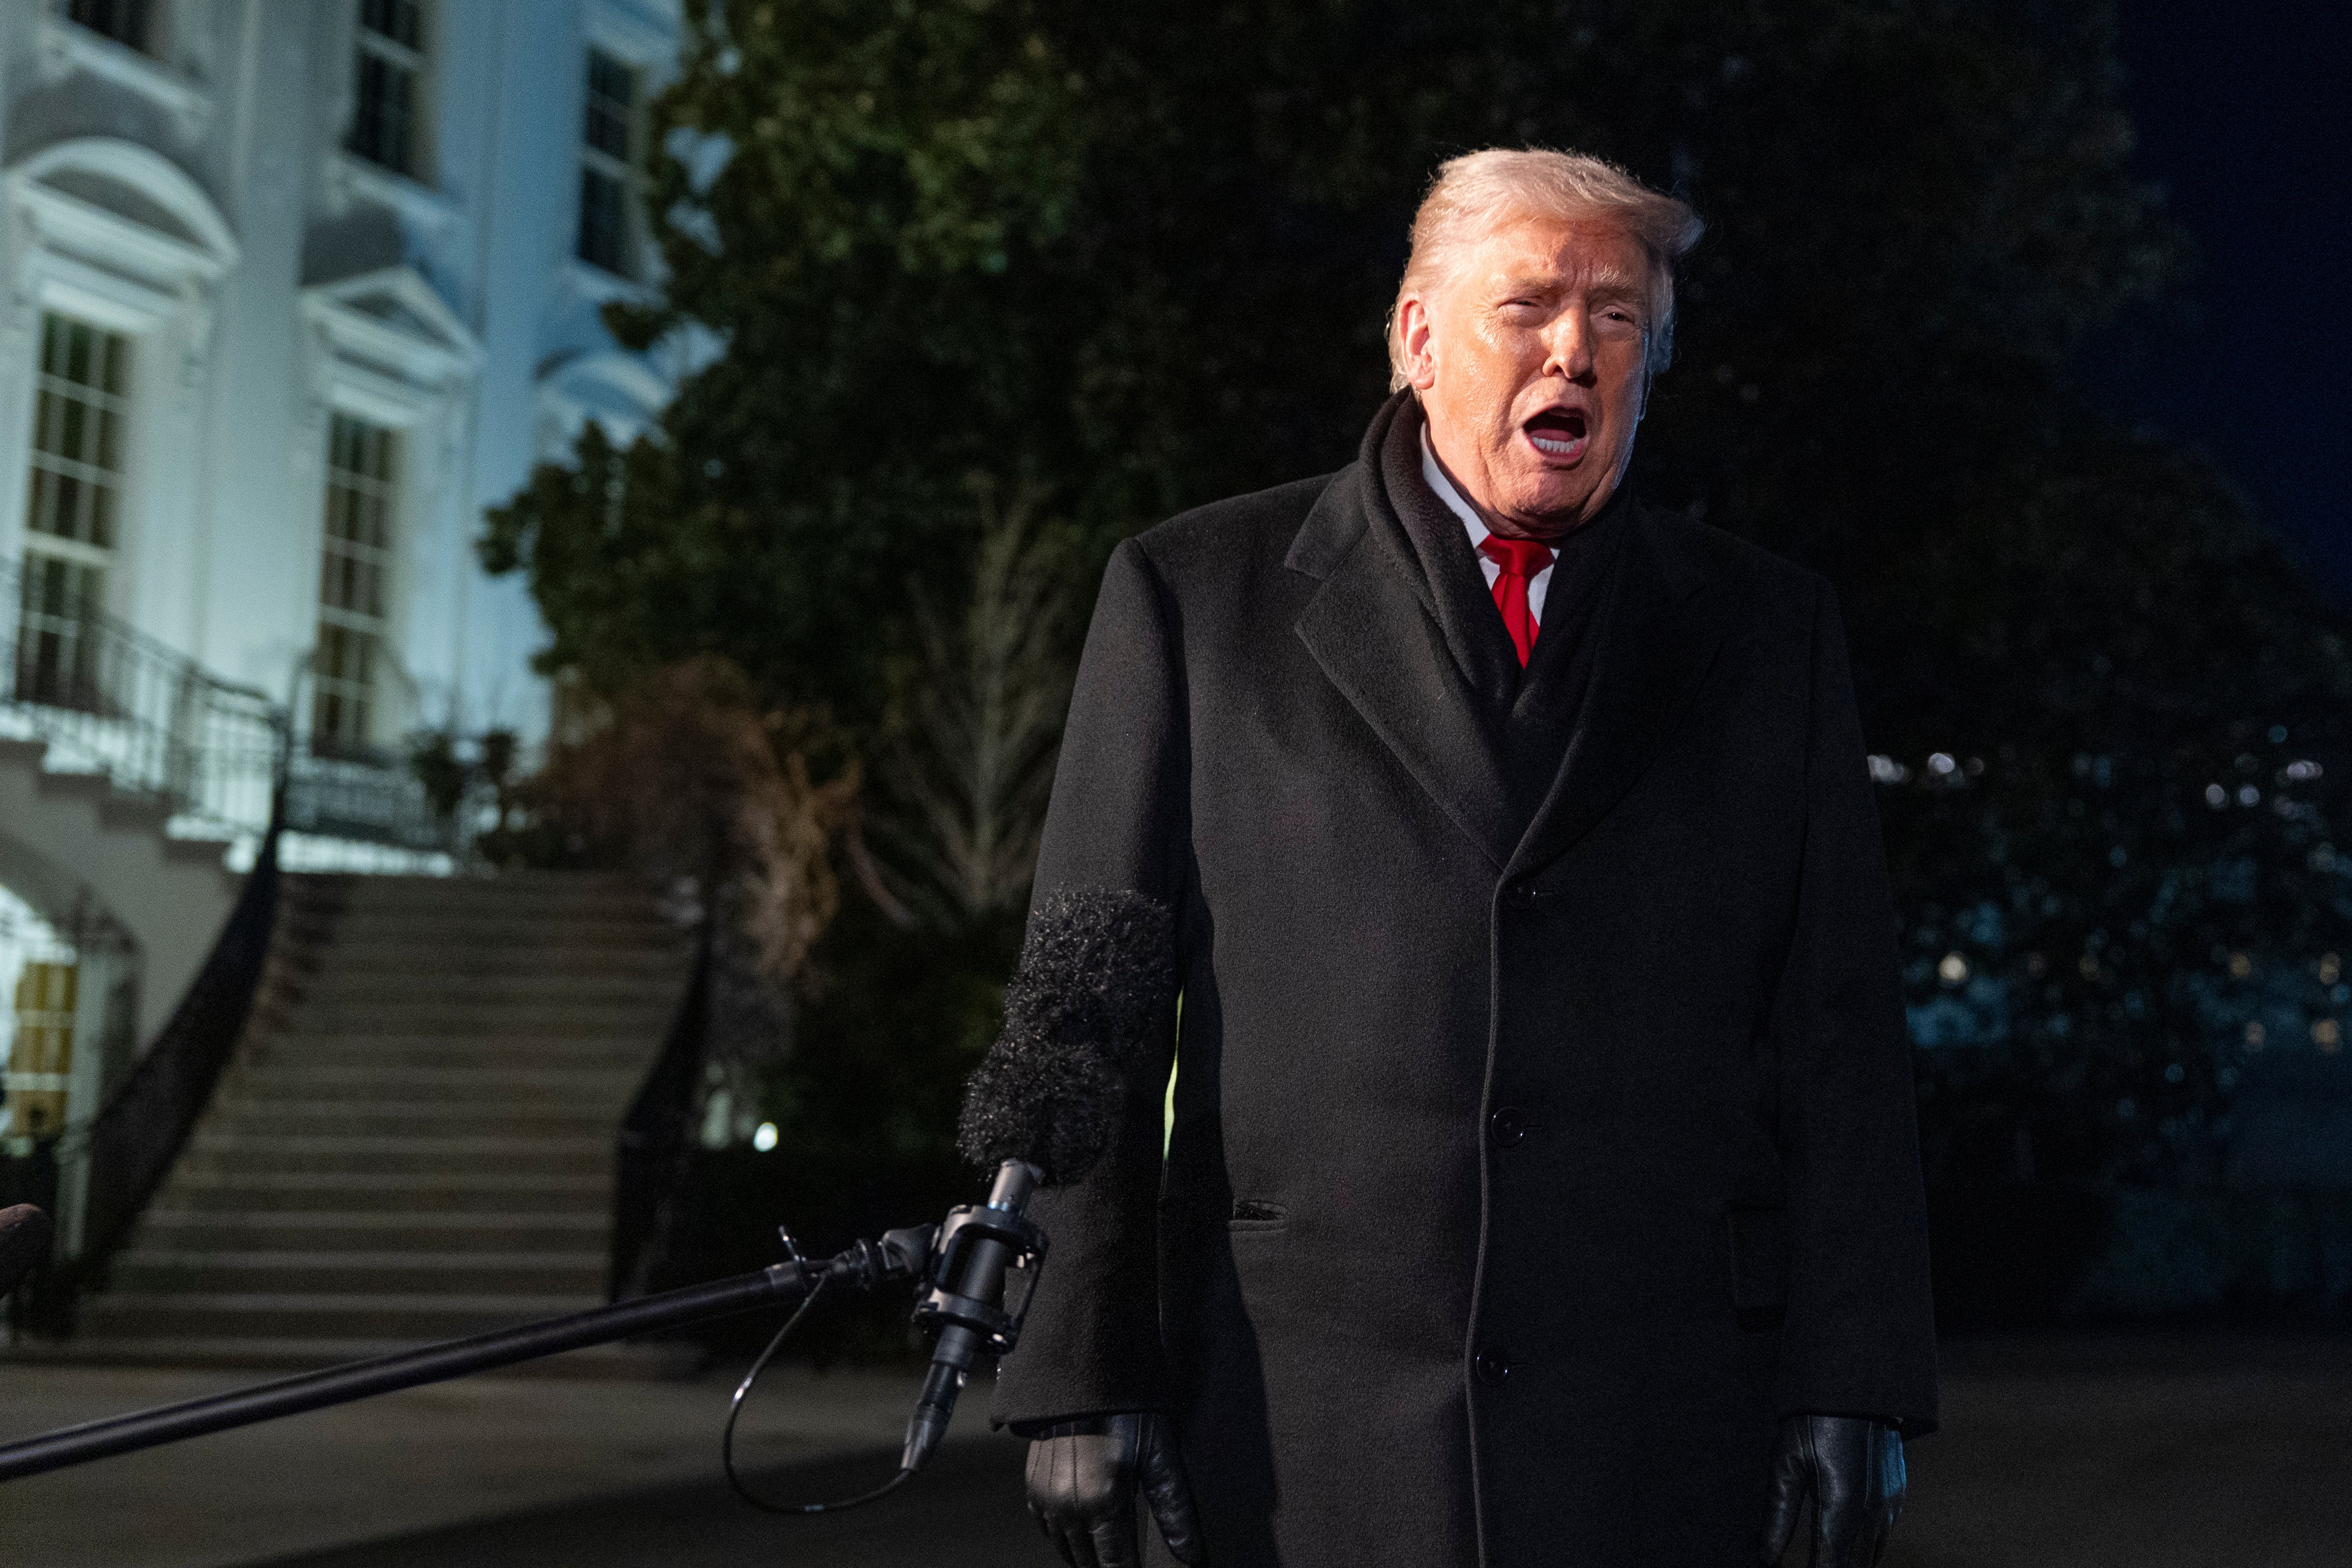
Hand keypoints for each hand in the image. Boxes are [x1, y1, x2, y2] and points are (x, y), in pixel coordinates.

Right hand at [1024, 1411, 1201, 1566]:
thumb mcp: (1159, 1458)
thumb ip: (1175, 1511)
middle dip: (1110, 1566)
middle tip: (1129, 1560)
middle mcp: (1069, 1508)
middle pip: (1089, 1563)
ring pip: (1067, 1550)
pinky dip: (1065, 1538)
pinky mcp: (1033, 1487)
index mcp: (1102, 1504)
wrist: (1081, 1377)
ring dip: (1087, 1556)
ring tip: (1109, 1554)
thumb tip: (1193, 1555)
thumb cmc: (1126, 1413)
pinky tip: (1082, 1532)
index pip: (1117, 1566)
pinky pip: (1048, 1530)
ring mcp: (1046, 1500)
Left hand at [1758, 1414, 1905, 1566]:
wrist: (1854, 1385)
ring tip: (1823, 1561)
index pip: (1830, 1565)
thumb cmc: (1813, 1419)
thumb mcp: (1786, 1463)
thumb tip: (1765, 1558)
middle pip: (1854, 1566)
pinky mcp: (1896, 1495)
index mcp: (1842, 1507)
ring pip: (1871, 1556)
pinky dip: (1864, 1550)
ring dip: (1849, 1563)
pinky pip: (1882, 1536)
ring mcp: (1888, 1505)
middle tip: (1808, 1565)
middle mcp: (1872, 1512)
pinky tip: (1846, 1548)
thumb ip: (1778, 1515)